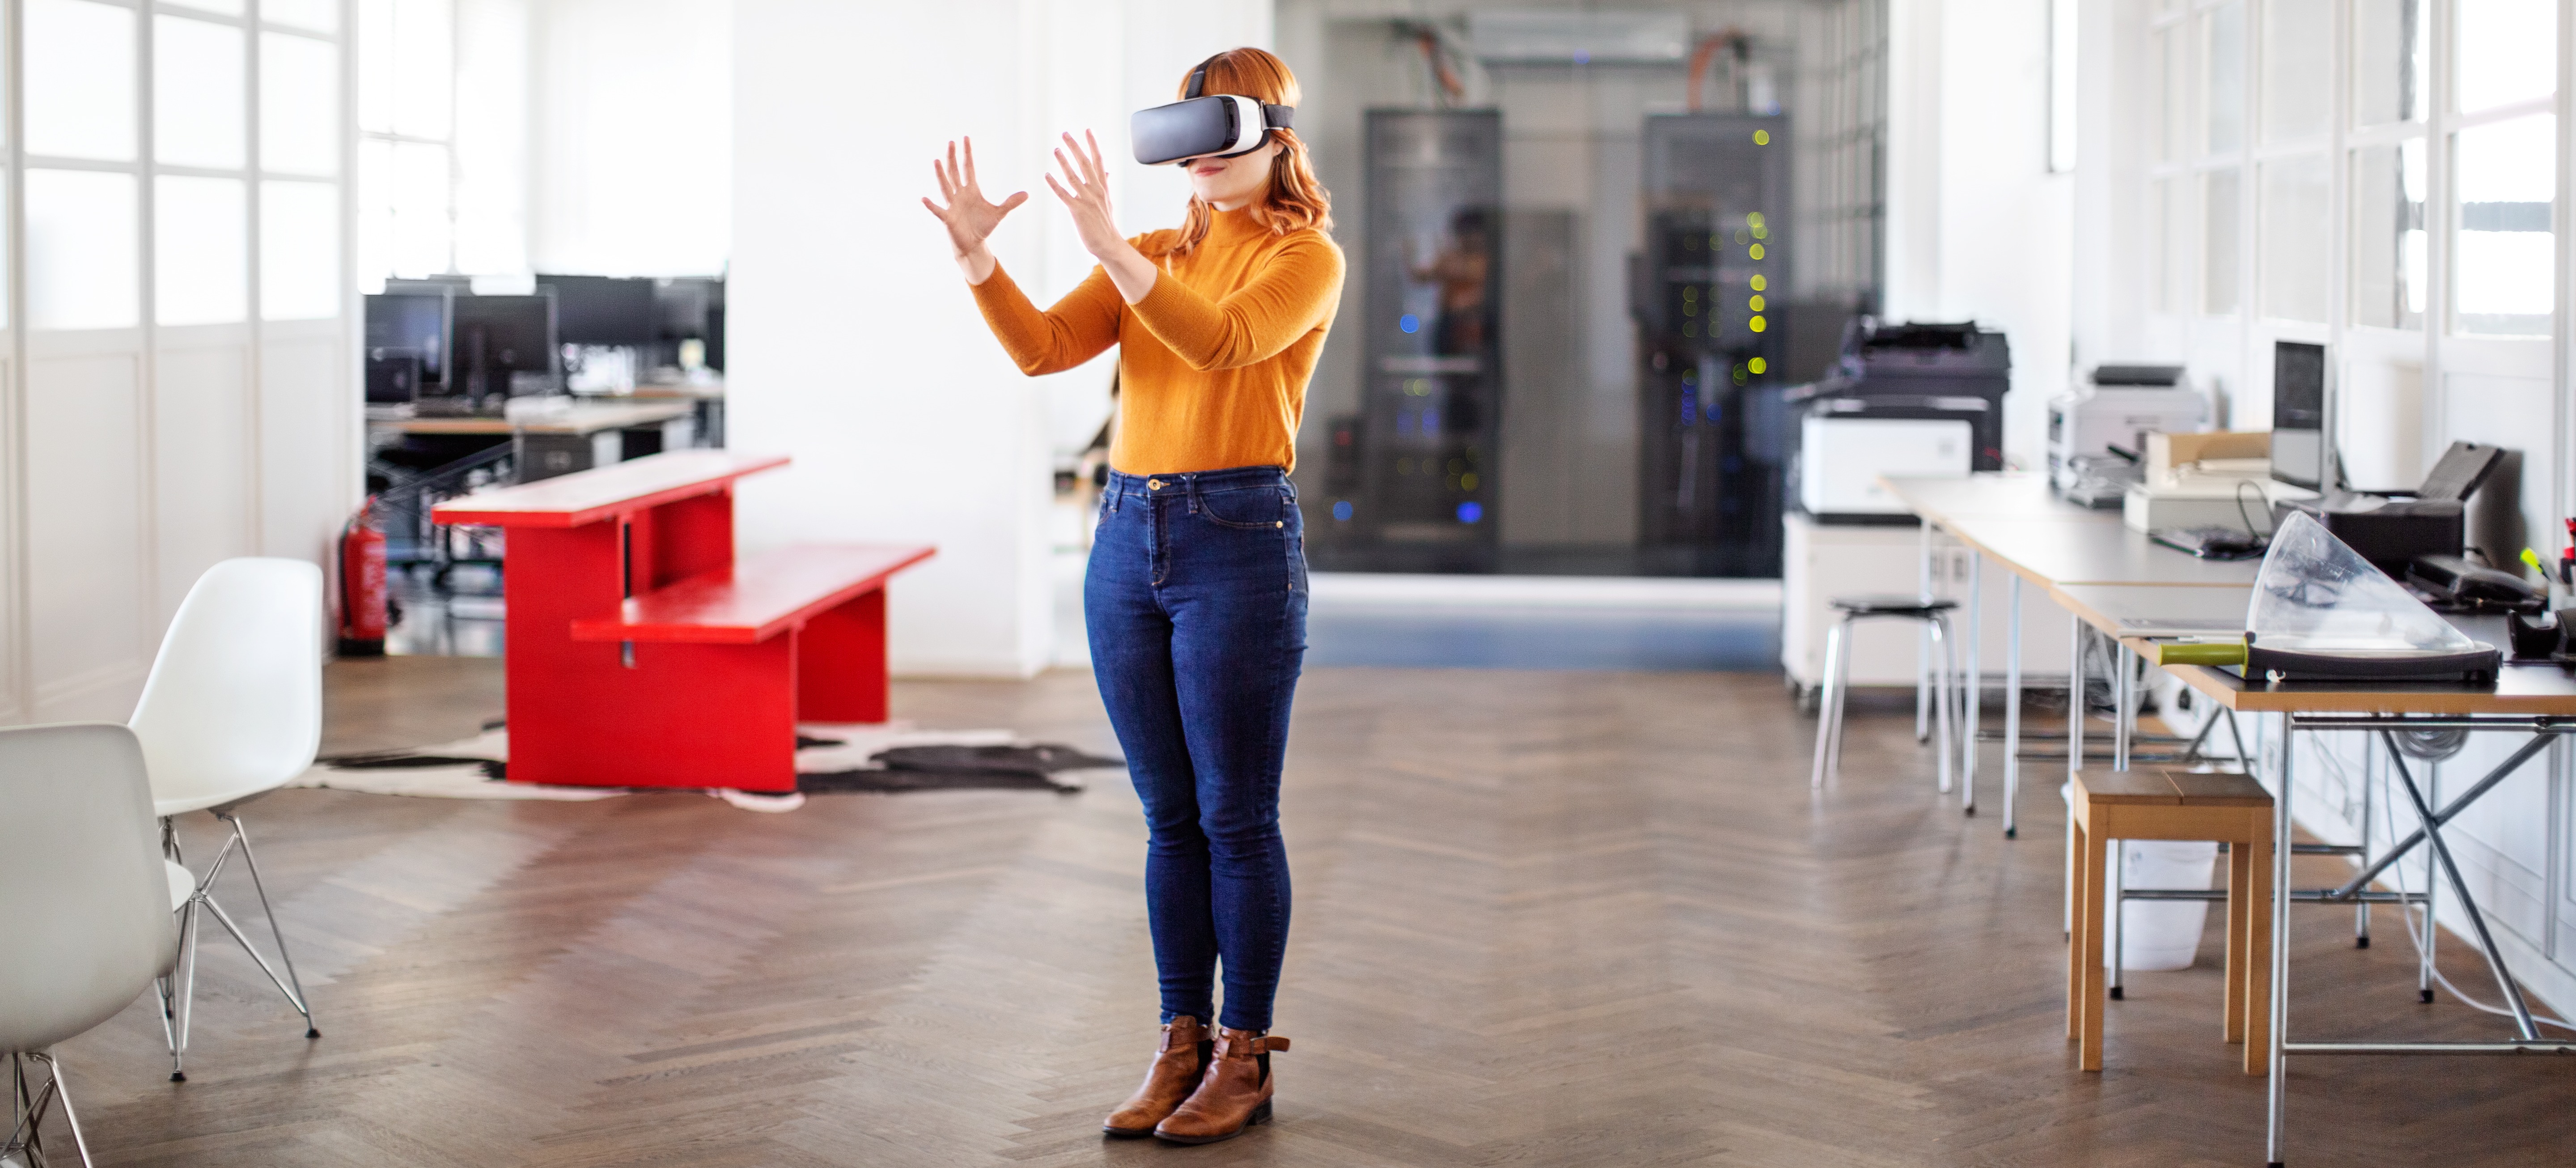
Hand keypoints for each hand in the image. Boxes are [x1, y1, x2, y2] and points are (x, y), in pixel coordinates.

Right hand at [923, 137, 1025, 283]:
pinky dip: (931, 205)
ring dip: (941, 174)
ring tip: (936, 161)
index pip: (968, 168)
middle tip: (951, 142)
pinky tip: (924, 198)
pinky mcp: (948, 218)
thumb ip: (1011, 203)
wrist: (974, 245)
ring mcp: (952, 205)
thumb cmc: (983, 227)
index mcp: (971, 190)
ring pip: (945, 187)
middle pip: (955, 172)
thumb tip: (1027, 194)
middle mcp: (960, 195)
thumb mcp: (999, 213)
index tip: (965, 138)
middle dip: (953, 158)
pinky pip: (938, 210)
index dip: (967, 154)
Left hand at [1046, 131, 1156, 302]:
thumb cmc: (1106, 224)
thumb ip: (1104, 184)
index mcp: (1103, 187)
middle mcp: (1096, 190)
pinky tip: (1047, 175)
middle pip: (1085, 163)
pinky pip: (1064, 195)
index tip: (1088, 130)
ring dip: (1064, 162)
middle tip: (1065, 134)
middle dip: (1075, 147)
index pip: (1098, 161)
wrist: (1109, 244)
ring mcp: (1087, 200)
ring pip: (1073, 176)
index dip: (1093, 145)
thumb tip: (1106, 170)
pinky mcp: (1078, 211)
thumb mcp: (1108, 201)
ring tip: (1056, 149)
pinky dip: (1055, 184)